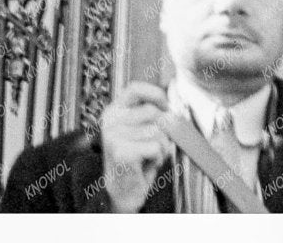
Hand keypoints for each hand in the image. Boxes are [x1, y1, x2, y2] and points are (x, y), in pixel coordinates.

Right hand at [98, 83, 172, 212]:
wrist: (123, 193)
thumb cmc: (136, 161)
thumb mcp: (141, 131)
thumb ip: (151, 114)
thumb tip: (172, 106)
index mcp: (113, 112)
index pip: (135, 88)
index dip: (155, 93)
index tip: (166, 104)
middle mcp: (110, 121)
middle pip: (152, 111)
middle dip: (164, 129)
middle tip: (157, 145)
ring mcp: (114, 136)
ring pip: (157, 130)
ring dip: (162, 146)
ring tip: (150, 156)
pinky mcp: (121, 152)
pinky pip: (156, 146)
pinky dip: (159, 157)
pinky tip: (147, 164)